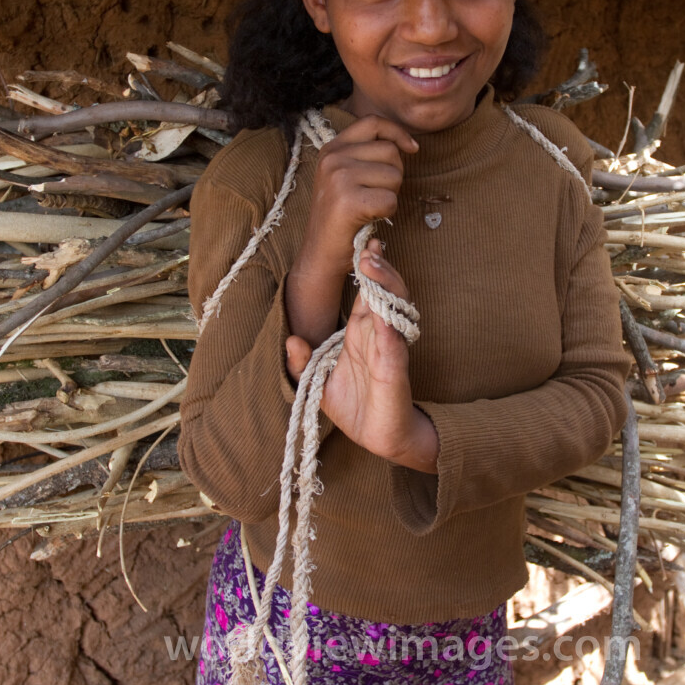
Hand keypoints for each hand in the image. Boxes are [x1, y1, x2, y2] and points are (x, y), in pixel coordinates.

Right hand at [285, 116, 417, 347]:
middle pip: (390, 151)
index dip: (397, 133)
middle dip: (395, 175)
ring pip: (394, 175)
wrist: (320, 253)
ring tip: (370, 207)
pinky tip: (370, 218)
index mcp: (332, 148)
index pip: (373, 123)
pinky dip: (388, 213)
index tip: (412, 148)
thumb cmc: (341, 216)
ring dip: (391, 195)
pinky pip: (391, 199)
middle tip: (376, 195)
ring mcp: (338, 177)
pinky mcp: (348, 200)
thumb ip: (366, 155)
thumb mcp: (346, 175)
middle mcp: (332, 158)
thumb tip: (406, 144)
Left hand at [287, 241, 436, 471]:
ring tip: (374, 265)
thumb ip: (303, 363)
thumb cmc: (353, 408)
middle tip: (370, 247)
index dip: (367, 268)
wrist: (378, 439)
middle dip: (378, 268)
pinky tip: (383, 311)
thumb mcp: (318, 383)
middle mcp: (377, 335)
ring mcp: (388, 349)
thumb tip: (290, 341)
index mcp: (359, 333)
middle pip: (383, 291)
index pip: (365, 292)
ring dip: (385, 285)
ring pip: (393, 308)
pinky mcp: (394, 369)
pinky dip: (389, 326)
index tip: (364, 244)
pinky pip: (393, 343)